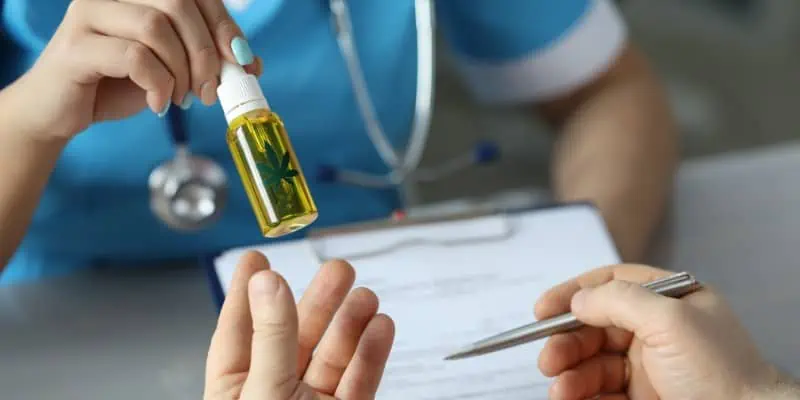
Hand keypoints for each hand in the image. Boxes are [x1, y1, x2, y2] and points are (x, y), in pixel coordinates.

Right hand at [16, 0, 262, 140]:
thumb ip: (207, 61)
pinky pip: (134, 56)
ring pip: (155, 27)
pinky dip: (158, 83)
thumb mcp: (171, 70)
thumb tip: (252, 62)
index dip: (223, 23)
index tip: (239, 58)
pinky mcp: (75, 46)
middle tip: (210, 89)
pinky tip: (159, 102)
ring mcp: (89, 14)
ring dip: (181, 70)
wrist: (62, 112)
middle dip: (205, 50)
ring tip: (183, 98)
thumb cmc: (117, 84)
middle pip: (177, 3)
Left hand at [204, 251, 394, 399]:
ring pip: (333, 355)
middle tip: (338, 269)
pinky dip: (372, 353)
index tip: (256, 257)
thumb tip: (267, 282)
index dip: (248, 291)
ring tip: (366, 296)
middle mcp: (273, 393)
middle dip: (319, 300)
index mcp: (234, 390)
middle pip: (296, 335)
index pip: (238, 330)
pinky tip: (379, 327)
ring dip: (351, 323)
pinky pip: (360, 380)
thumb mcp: (264, 391)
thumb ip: (271, 338)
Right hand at [534, 264, 778, 399]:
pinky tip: (570, 398)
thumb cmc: (723, 372)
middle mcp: (656, 330)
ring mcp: (649, 367)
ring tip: (559, 389)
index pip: (611, 284)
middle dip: (566, 341)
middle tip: (549, 359)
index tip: (543, 310)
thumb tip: (578, 299)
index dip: (574, 293)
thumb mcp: (672, 320)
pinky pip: (600, 392)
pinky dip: (580, 394)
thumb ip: (620, 300)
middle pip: (594, 327)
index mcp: (668, 300)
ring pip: (593, 363)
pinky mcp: (642, 398)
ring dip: (569, 374)